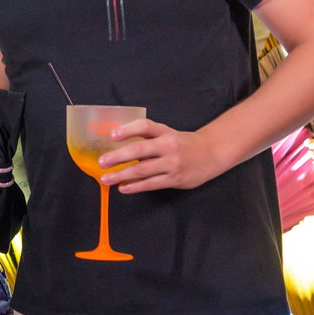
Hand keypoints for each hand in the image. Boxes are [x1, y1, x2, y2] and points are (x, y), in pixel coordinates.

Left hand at [97, 120, 228, 191]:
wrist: (211, 154)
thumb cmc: (182, 143)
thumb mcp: (167, 133)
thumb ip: (147, 137)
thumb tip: (117, 144)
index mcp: (165, 131)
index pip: (145, 126)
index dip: (128, 130)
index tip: (112, 135)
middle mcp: (168, 146)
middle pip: (140, 150)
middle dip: (118, 156)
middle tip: (102, 162)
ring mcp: (172, 164)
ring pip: (143, 170)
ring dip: (122, 175)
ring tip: (107, 179)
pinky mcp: (175, 179)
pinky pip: (151, 184)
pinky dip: (135, 186)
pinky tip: (123, 188)